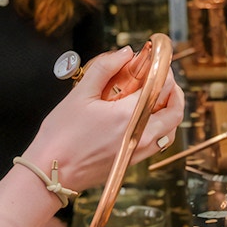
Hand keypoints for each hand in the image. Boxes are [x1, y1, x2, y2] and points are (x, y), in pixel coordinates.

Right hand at [25, 46, 184, 191]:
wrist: (52, 173)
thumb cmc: (61, 136)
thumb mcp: (80, 94)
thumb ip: (105, 68)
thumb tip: (125, 53)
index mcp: (129, 115)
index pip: (162, 87)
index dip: (163, 69)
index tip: (156, 60)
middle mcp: (140, 135)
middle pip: (175, 109)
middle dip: (173, 88)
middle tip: (162, 76)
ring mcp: (139, 151)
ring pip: (171, 128)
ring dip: (171, 109)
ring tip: (158, 95)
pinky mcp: (133, 161)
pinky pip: (160, 142)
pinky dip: (162, 127)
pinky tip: (147, 117)